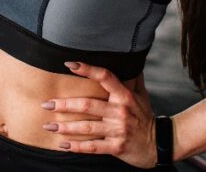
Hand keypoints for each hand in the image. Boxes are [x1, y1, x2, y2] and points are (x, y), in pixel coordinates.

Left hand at [40, 62, 157, 167]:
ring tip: (48, 125)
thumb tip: (128, 58)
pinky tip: (63, 144)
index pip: (105, 77)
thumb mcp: (141, 95)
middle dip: (64, 104)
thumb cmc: (145, 116)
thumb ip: (132, 78)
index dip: (87, 69)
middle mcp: (120, 111)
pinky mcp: (116, 147)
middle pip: (88, 104)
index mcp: (124, 96)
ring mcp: (118, 130)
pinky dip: (77, 146)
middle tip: (46, 103)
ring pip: (87, 127)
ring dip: (65, 127)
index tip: (68, 64)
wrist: (159, 144)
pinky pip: (93, 147)